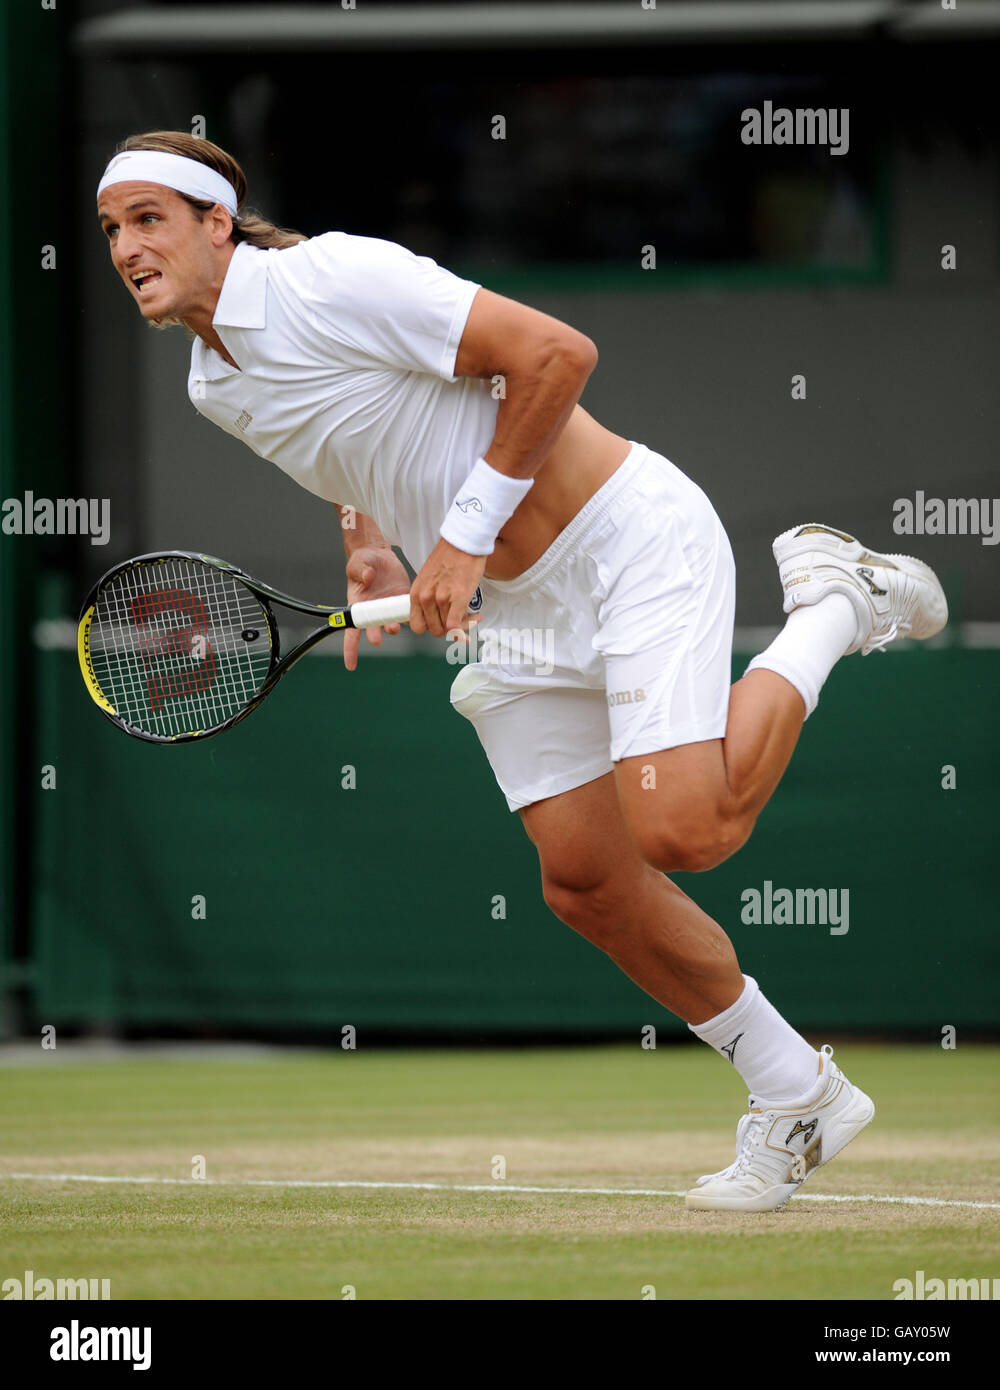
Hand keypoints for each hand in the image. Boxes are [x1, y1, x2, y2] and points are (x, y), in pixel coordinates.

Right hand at [343, 546, 410, 670]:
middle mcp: (373, 611)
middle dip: (375, 636)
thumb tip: (368, 578)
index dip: (350, 649)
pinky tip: (417, 618)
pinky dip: (412, 617)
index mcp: (357, 605)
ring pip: (391, 624)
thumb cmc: (363, 561)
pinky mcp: (402, 601)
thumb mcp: (357, 563)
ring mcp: (388, 608)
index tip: (351, 665)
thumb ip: (361, 570)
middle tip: (378, 638)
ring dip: (393, 627)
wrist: (380, 555)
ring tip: (395, 626)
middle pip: (373, 630)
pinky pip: (407, 613)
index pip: (351, 631)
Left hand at [410, 538, 485, 637]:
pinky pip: (457, 624)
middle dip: (448, 629)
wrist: (463, 542)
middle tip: (458, 621)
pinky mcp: (458, 597)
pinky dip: (467, 625)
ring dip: (462, 625)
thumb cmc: (449, 557)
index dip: (430, 628)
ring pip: (448, 628)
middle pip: (434, 630)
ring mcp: (442, 598)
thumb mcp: (428, 579)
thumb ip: (429, 598)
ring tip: (471, 615)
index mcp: (416, 593)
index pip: (417, 625)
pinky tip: (476, 617)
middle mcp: (426, 597)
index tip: (440, 624)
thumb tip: (437, 617)